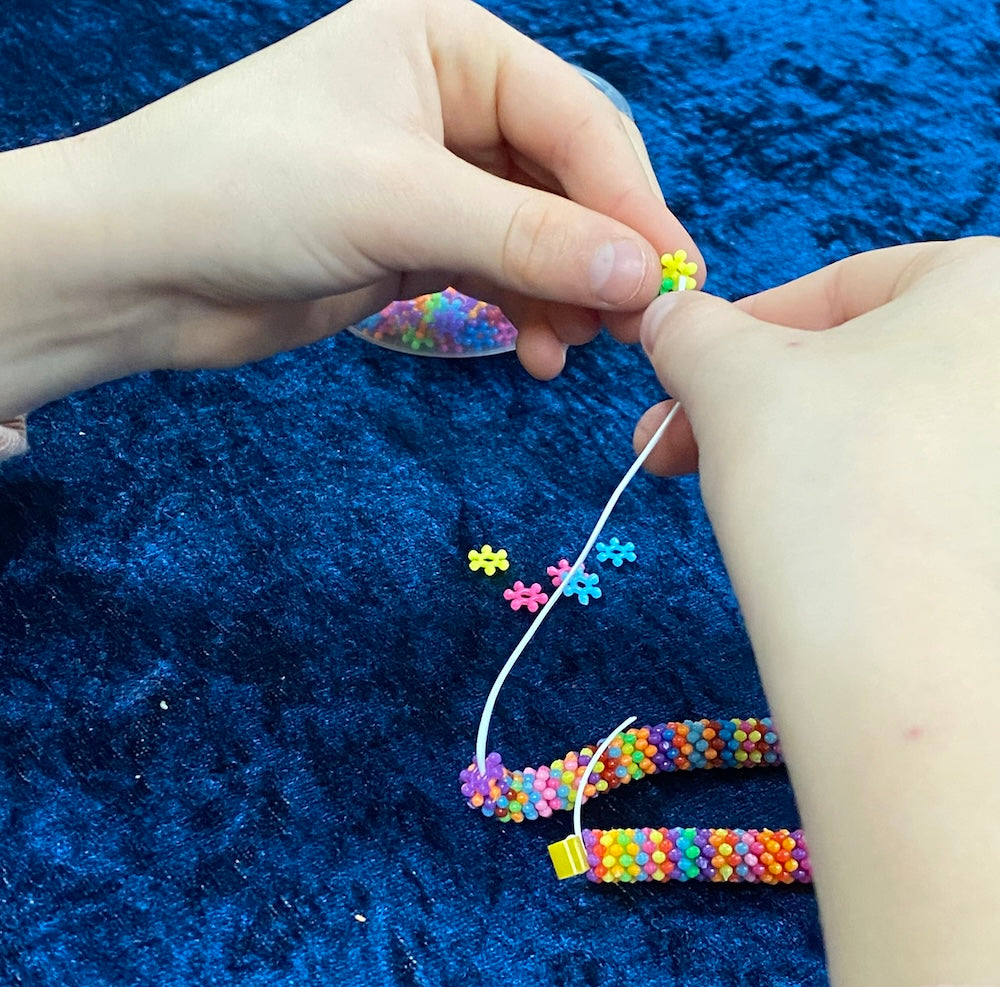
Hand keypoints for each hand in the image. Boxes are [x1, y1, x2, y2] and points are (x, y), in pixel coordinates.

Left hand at [53, 0, 698, 388]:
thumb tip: (643, 273)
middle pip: (566, 179)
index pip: (575, 120)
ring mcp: (435, 175)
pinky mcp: (417, 239)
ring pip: (537, 234)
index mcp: (448, 44)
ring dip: (565, 293)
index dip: (629, 202)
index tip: (671, 277)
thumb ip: (529, 237)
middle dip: (601, 254)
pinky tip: (537, 354)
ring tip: (577, 349)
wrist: (144, 265)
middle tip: (635, 326)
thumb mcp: (401, 199)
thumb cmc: (248, 188)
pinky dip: (523, 312)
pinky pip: (498, 273)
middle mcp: (449, 102)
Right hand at [636, 237, 999, 986]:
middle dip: (741, 402)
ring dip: (775, 446)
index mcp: (988, 287)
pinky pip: (905, 485)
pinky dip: (837, 492)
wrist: (899, 655)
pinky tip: (791, 531)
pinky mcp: (992, 534)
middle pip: (854, 361)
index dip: (740, 328)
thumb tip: (665, 318)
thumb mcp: (728, 373)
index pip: (843, 284)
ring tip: (717, 491)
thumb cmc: (821, 469)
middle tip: (666, 444)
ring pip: (872, 426)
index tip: (676, 377)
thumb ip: (689, 328)